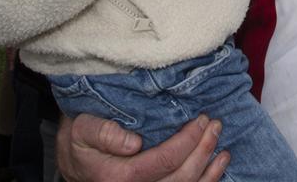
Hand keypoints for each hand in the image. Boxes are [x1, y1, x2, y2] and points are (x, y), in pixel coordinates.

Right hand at [57, 113, 228, 181]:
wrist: (75, 160)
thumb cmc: (80, 140)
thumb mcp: (82, 128)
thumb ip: (103, 132)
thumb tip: (133, 143)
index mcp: (116, 177)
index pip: (162, 162)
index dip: (187, 141)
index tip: (201, 119)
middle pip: (179, 178)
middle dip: (202, 150)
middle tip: (215, 125)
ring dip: (209, 168)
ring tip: (221, 144)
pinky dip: (207, 180)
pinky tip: (219, 164)